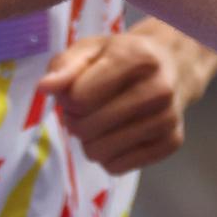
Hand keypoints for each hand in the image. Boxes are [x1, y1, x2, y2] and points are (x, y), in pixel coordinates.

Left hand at [36, 23, 211, 172]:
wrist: (172, 67)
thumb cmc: (123, 57)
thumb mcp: (91, 49)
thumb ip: (65, 66)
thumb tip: (44, 88)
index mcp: (137, 58)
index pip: (79, 98)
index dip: (67, 98)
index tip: (75, 91)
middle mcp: (158, 90)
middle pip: (86, 128)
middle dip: (75, 121)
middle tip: (84, 110)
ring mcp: (167, 119)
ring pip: (98, 153)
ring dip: (89, 141)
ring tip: (100, 122)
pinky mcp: (171, 143)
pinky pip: (116, 167)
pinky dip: (108, 155)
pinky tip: (118, 134)